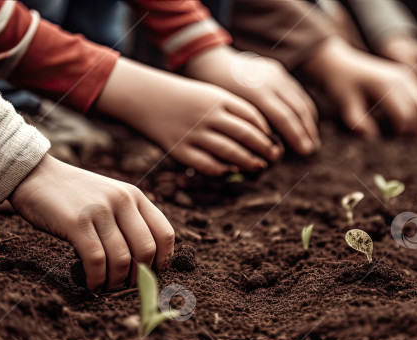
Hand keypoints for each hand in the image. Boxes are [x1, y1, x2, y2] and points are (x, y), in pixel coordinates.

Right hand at [10, 154, 174, 290]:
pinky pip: (96, 261)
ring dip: (116, 282)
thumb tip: (144, 261)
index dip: (163, 260)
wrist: (34, 174)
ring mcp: (99, 211)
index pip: (164, 233)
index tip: (152, 275)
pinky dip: (97, 279)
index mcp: (134, 196)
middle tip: (127, 287)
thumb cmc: (73, 194)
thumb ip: (128, 219)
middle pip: (146, 250)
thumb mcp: (109, 197)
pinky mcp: (76, 223)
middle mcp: (121, 201)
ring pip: (121, 259)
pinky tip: (92, 284)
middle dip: (139, 276)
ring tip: (107, 288)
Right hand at [96, 58, 280, 174]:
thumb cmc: (180, 97)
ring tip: (259, 165)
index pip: (251, 116)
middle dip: (263, 148)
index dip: (265, 130)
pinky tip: (230, 169)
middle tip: (274, 157)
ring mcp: (194, 133)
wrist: (142, 96)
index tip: (272, 139)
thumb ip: (230, 110)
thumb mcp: (207, 93)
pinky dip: (222, 169)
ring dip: (248, 161)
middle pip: (245, 135)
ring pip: (230, 151)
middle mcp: (207, 116)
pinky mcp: (180, 150)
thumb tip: (257, 133)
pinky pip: (207, 164)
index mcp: (217, 98)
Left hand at [184, 46, 319, 154]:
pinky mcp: (278, 70)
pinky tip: (308, 122)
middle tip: (311, 150)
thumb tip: (269, 148)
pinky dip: (305, 108)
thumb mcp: (228, 111)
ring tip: (313, 140)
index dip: (296, 135)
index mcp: (255, 91)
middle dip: (306, 131)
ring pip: (299, 99)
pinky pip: (296, 92)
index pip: (283, 117)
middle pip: (295, 109)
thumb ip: (248, 127)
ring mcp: (275, 74)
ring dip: (309, 121)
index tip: (304, 152)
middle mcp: (269, 80)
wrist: (212, 63)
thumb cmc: (215, 95)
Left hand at [304, 37, 416, 139]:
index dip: (403, 134)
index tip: (398, 149)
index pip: (404, 115)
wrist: (340, 63)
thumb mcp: (346, 106)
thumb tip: (374, 140)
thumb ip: (359, 123)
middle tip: (415, 151)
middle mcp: (399, 78)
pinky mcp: (405, 75)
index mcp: (385, 85)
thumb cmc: (341, 86)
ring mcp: (404, 74)